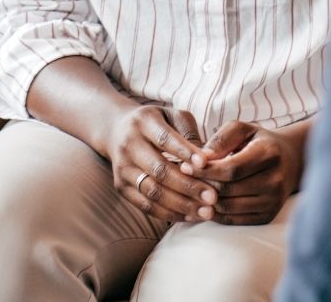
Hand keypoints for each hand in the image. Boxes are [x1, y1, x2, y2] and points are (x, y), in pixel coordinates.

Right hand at [105, 106, 219, 223]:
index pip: (165, 139)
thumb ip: (189, 133)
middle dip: (188, 186)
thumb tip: (208, 159)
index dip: (185, 152)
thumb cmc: (157, 122)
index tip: (206, 164)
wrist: (117, 129)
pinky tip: (190, 215)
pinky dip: (169, 213)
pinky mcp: (121, 188)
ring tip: (206, 211)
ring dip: (182, 205)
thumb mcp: (173, 116)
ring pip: (152, 192)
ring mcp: (123, 169)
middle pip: (159, 170)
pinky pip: (146, 206)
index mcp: (143, 122)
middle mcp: (129, 145)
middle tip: (213, 197)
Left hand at [193, 119, 309, 225]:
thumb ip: (222, 139)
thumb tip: (201, 158)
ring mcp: (272, 201)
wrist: (289, 161)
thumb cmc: (258, 142)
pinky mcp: (267, 216)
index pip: (231, 169)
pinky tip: (203, 203)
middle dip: (201, 185)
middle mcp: (274, 180)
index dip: (206, 170)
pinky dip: (214, 214)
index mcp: (269, 154)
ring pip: (228, 208)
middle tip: (183, 180)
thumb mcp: (243, 130)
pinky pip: (233, 220)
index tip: (185, 166)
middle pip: (228, 190)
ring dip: (205, 201)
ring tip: (190, 191)